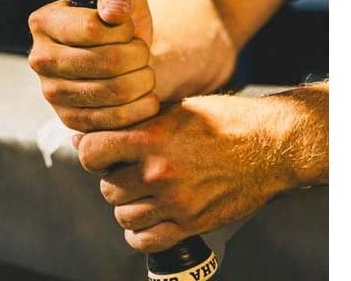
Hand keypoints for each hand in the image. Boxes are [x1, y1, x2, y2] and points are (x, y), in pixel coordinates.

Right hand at [27, 0, 158, 130]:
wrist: (118, 58)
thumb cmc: (117, 22)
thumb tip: (112, 11)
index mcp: (43, 22)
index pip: (92, 29)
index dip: (122, 30)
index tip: (128, 29)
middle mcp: (39, 59)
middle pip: (105, 63)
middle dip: (137, 57)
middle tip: (143, 53)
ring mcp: (51, 93)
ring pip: (112, 92)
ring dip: (142, 82)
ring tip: (146, 72)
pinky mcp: (69, 120)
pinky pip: (112, 120)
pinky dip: (139, 109)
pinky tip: (146, 96)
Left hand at [73, 92, 303, 251]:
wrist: (267, 145)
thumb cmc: (218, 121)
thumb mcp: (170, 110)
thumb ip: (130, 125)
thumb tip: (83, 138)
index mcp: (149, 137)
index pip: (90, 153)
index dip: (90, 152)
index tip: (99, 152)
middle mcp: (158, 172)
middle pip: (106, 188)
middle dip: (112, 180)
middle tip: (127, 172)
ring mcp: (176, 202)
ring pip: (124, 216)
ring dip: (127, 206)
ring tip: (140, 193)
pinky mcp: (192, 224)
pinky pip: (146, 240)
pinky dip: (140, 233)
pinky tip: (148, 218)